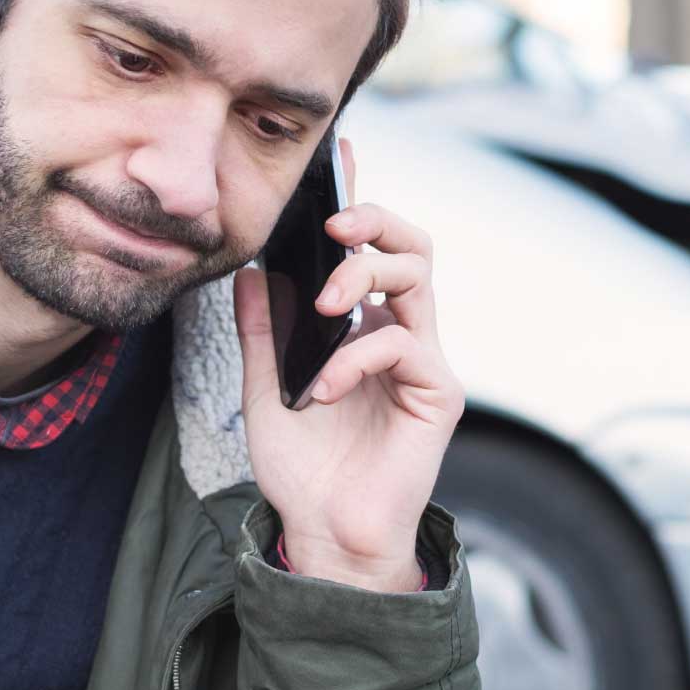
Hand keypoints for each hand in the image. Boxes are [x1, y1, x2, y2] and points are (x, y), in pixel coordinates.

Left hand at [233, 138, 463, 591]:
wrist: (325, 535)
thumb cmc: (303, 469)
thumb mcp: (264, 388)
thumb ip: (262, 330)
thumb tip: (251, 269)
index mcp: (363, 327)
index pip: (369, 249)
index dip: (360, 200)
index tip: (341, 154)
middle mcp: (400, 335)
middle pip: (412, 246)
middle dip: (374, 220)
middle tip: (334, 225)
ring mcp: (423, 362)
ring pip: (418, 279)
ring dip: (365, 276)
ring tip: (324, 306)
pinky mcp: (437, 395)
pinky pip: (403, 345)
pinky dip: (355, 357)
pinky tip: (321, 389)